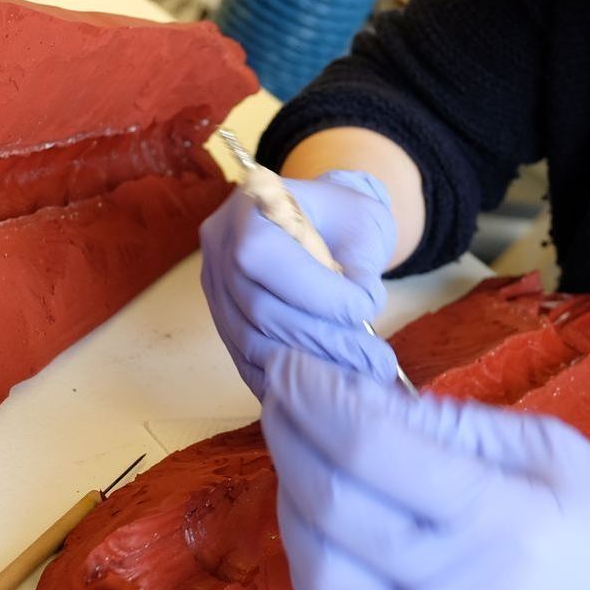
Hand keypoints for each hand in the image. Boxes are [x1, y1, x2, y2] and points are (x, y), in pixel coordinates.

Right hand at [200, 169, 397, 397]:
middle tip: (375, 362)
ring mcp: (214, 283)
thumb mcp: (366, 221)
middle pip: (259, 308)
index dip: (315, 293)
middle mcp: (221, 243)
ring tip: (359, 377)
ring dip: (309, 366)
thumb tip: (358, 315)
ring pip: (251, 341)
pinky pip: (245, 357)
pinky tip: (325, 386)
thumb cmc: (346, 215)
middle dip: (322, 340)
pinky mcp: (222, 316)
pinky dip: (286, 376)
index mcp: (252, 204)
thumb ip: (359, 267)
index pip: (264, 258)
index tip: (366, 308)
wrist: (323, 219)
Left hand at [261, 348, 589, 589]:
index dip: (315, 398)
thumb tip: (357, 394)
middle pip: (333, 505)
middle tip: (282, 397)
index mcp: (500, 516)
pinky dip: (309, 568)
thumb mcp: (542, 445)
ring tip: (297, 457)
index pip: (371, 447)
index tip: (288, 364)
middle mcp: (460, 589)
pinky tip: (315, 525)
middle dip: (290, 436)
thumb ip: (448, 423)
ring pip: (318, 571)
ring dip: (289, 501)